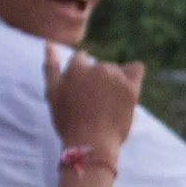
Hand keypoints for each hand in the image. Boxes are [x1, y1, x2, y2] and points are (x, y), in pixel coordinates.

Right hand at [44, 43, 143, 160]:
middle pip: (100, 66)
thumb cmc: (68, 121)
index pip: (81, 59)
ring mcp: (115, 77)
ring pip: (117, 70)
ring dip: (113, 82)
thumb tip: (48, 42)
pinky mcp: (132, 88)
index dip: (81, 76)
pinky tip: (127, 88)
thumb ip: (51, 66)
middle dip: (97, 80)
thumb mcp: (52, 93)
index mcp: (77, 67)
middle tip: (94, 103)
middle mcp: (97, 68)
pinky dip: (133, 74)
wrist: (91, 143)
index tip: (82, 92)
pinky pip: (137, 69)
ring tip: (108, 104)